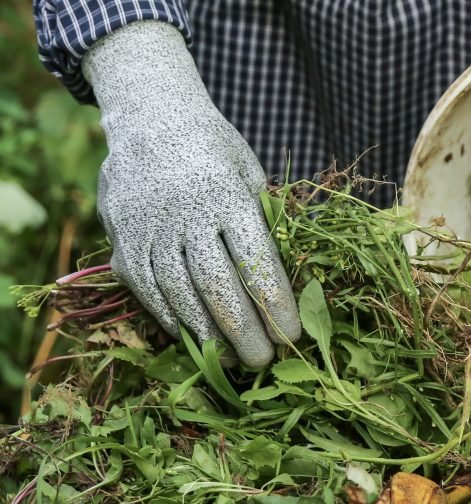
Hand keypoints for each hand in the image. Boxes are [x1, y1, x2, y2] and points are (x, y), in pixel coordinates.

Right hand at [83, 22, 299, 366]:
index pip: (255, 261)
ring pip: (179, 294)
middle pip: (217, 286)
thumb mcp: (251, 174)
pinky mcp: (123, 239)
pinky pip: (148, 290)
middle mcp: (185, 213)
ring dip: (208, 335)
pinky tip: (196, 338)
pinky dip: (173, 319)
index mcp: (226, 195)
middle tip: (264, 362)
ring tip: (232, 360)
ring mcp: (149, 228)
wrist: (149, 118)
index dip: (275, 305)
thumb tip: (291, 283)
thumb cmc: (216, 152)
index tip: (292, 335)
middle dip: (244, 331)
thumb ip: (266, 222)